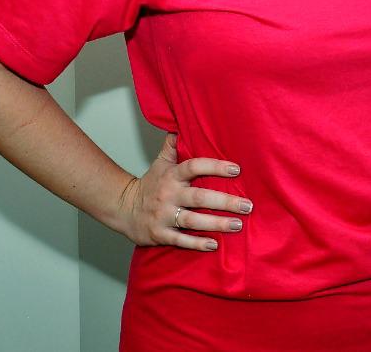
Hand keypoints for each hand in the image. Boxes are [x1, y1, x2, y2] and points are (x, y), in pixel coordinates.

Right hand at [115, 132, 251, 249]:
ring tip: (238, 224)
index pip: (194, 167)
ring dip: (217, 224)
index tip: (236, 169)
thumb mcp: (160, 163)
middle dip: (225, 202)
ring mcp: (164, 216)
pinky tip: (214, 244)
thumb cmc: (149, 185)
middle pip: (200, 198)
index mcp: (172, 176)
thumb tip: (180, 125)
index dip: (215, 167)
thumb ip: (173, 146)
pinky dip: (197, 243)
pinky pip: (181, 240)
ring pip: (193, 220)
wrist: (122, 208)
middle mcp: (169, 195)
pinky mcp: (160, 234)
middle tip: (248, 205)